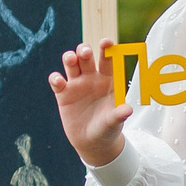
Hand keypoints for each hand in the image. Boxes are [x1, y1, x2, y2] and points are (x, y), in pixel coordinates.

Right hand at [50, 41, 131, 167]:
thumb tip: (128, 109)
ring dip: (70, 58)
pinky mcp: (63, 94)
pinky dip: (56, 78)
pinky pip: (57, 81)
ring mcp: (77, 84)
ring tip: (71, 59)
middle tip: (85, 52)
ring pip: (71, 64)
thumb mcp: (114, 122)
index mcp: (108, 80)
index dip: (106, 49)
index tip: (106, 42)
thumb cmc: (108, 129)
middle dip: (84, 51)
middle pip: (86, 57)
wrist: (92, 142)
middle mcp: (92, 78)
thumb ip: (119, 114)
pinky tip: (59, 81)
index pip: (107, 60)